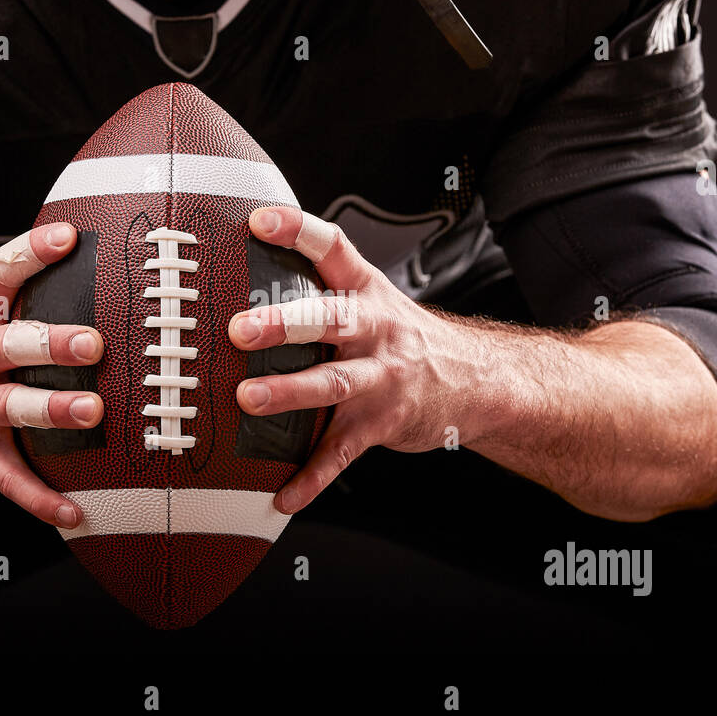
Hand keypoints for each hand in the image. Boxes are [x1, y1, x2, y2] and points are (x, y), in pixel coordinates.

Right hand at [0, 223, 102, 528]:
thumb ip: (20, 311)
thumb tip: (91, 277)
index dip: (32, 253)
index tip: (68, 239)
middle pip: (7, 344)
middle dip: (50, 343)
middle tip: (92, 343)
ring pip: (9, 407)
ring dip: (51, 410)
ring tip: (91, 412)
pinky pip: (8, 478)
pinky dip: (41, 497)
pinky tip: (75, 510)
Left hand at [228, 207, 472, 514]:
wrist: (475, 381)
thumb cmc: (402, 338)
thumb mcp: (373, 300)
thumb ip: (322, 288)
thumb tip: (248, 268)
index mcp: (366, 292)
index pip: (333, 249)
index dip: (298, 231)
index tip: (260, 221)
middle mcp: (374, 331)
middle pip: (330, 320)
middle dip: (284, 324)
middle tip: (242, 329)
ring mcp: (380, 380)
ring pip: (332, 384)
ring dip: (290, 392)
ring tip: (248, 399)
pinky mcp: (381, 425)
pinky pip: (341, 454)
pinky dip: (311, 478)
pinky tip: (282, 494)